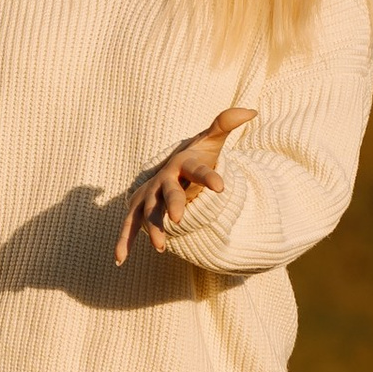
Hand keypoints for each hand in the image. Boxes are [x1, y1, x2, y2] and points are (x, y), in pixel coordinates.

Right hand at [115, 107, 255, 264]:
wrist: (170, 167)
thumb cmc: (197, 155)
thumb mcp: (211, 141)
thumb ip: (227, 124)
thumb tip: (251, 110)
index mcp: (185, 164)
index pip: (199, 170)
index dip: (210, 177)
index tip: (222, 187)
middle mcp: (165, 179)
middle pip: (169, 192)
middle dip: (174, 204)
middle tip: (180, 219)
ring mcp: (150, 195)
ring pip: (149, 212)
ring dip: (153, 228)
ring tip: (162, 248)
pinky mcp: (139, 208)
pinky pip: (129, 226)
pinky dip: (124, 242)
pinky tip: (120, 261)